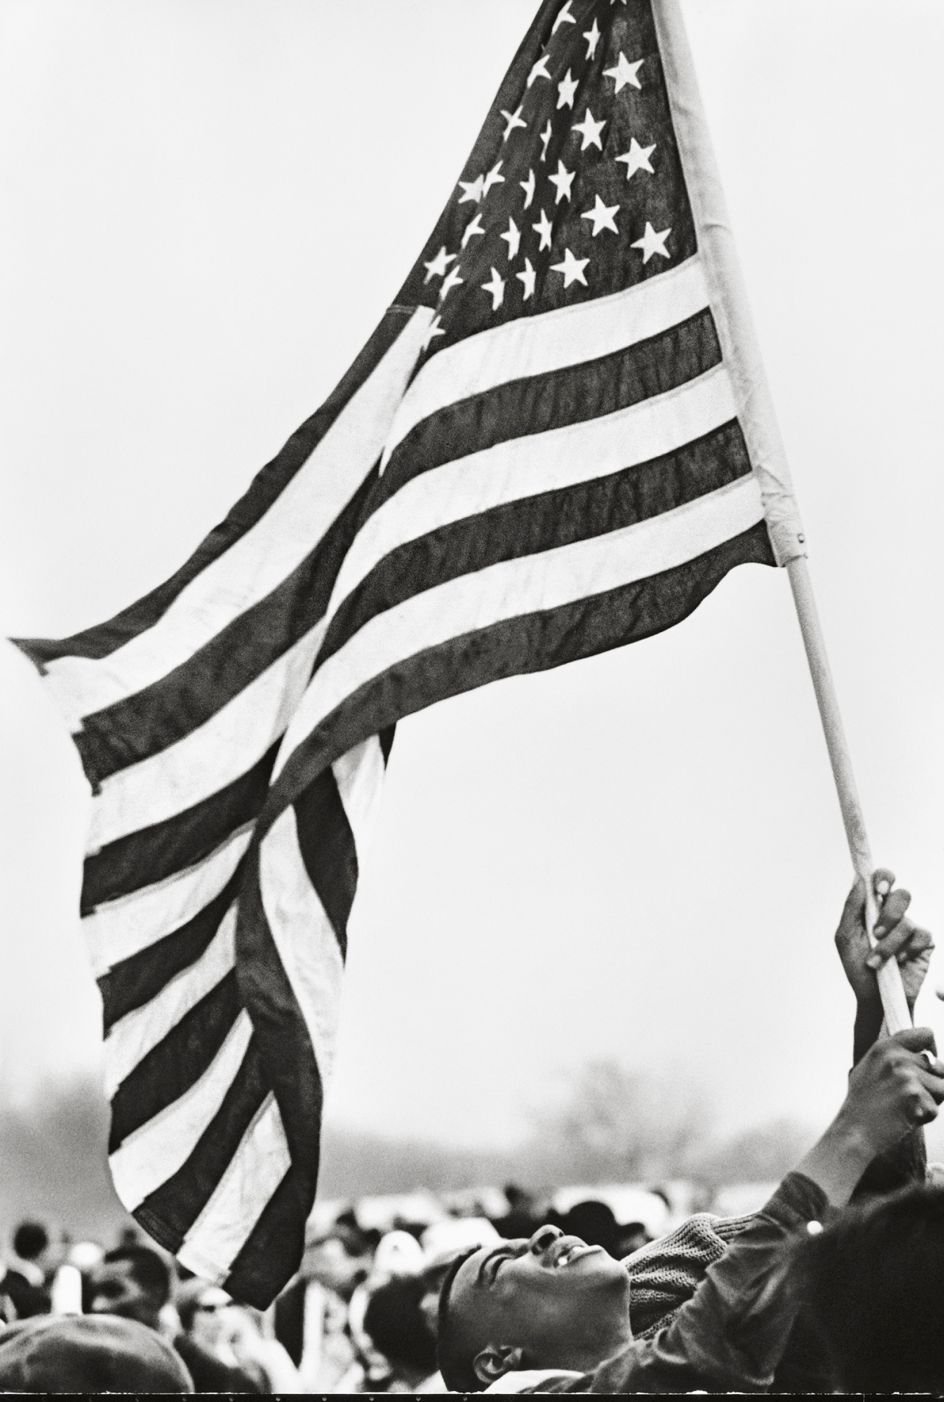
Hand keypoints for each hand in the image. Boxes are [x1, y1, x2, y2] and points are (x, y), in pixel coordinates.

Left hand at [834, 868, 933, 1009]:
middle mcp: (894, 915)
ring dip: (888, 944)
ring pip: (906, 922)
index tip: (879, 890)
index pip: (882, 881)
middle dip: (888, 914)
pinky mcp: (924, 944)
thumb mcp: (847, 938)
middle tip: (875, 933)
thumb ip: (851, 908)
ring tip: (877, 961)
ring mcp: (910, 929)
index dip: (883, 878)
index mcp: (873, 908)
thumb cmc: (858, 968)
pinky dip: (906, 950)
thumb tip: (859, 880)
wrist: (874, 999)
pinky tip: (899, 962)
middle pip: (901, 895)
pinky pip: (921, 936)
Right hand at [839, 1028, 943, 1155]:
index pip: (926, 1034)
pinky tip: (903, 1118)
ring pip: (942, 1088)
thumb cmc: (863, 1104)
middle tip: (908, 1097)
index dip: (933, 1049)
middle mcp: (898, 1058)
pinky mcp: (917, 1099)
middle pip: (940, 1068)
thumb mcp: (870, 1067)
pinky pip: (935, 1109)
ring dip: (930, 1101)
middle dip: (931, 1084)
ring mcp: (908, 1078)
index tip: (932, 1061)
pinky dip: (924, 1117)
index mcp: (886, 1046)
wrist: (854, 1131)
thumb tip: (928, 1056)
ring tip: (905, 1107)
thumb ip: (895, 1057)